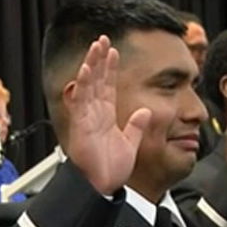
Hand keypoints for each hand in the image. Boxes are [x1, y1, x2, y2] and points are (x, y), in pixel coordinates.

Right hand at [61, 36, 150, 194]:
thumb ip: (137, 126)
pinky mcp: (81, 125)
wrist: (103, 188)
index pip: (107, 86)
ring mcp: (86, 118)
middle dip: (100, 60)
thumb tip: (146, 110)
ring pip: (88, 85)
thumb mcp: (130, 143)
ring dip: (92, 65)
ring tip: (96, 46)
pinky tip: (88, 68)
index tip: (113, 51)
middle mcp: (94, 114)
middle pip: (97, 81)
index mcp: (105, 118)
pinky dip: (84, 84)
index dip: (110, 68)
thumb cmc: (111, 171)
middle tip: (102, 39)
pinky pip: (81, 101)